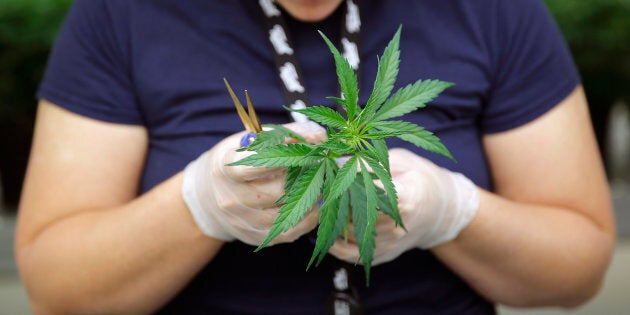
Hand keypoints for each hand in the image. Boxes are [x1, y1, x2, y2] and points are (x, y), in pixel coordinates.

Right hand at [181, 121, 326, 245]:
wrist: (208, 196)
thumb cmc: (239, 160)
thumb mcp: (252, 140)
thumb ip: (286, 135)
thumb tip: (321, 137)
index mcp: (226, 168)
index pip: (253, 167)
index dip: (284, 160)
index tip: (311, 150)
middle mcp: (231, 197)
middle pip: (277, 191)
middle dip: (303, 178)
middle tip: (320, 168)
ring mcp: (242, 220)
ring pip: (285, 214)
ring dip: (309, 200)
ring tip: (320, 185)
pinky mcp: (254, 237)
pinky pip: (288, 233)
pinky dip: (307, 220)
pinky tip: (314, 206)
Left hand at [329, 148, 478, 264]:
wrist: (441, 210)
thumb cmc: (419, 179)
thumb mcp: (400, 161)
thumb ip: (371, 163)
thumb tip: (337, 163)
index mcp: (404, 198)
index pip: (366, 195)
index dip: (344, 186)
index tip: (331, 177)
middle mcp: (396, 226)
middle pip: (353, 216)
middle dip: (333, 204)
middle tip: (322, 191)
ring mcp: (389, 244)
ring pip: (348, 235)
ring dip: (331, 222)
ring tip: (323, 207)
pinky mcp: (383, 255)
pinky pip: (352, 255)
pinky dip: (335, 245)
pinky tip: (328, 232)